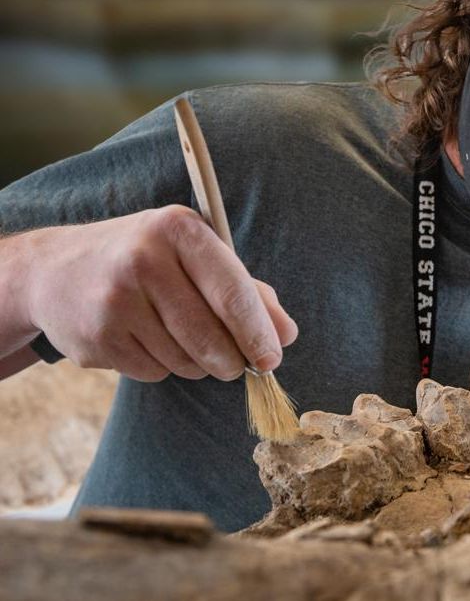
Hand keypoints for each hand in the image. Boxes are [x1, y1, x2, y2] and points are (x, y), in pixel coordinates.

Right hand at [25, 205, 297, 381]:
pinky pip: (154, 371)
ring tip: (185, 342)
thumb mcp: (194, 256)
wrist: (53, 271)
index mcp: (178, 229)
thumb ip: (247, 290)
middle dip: (232, 360)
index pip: (231, 290)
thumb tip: (286, 334)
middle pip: (209, 333)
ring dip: (198, 364)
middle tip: (238, 366)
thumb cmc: (146, 260)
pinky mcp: (96, 337)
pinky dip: (164, 367)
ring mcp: (114, 300)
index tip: (273, 359)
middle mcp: (143, 259)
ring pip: (184, 359)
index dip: (257, 332)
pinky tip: (147, 341)